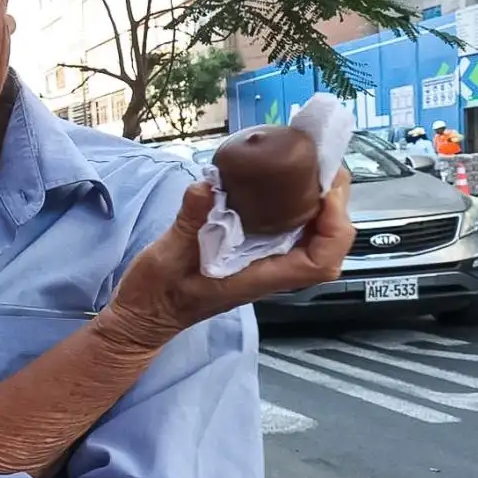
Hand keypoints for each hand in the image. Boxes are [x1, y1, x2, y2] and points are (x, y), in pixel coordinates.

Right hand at [107, 170, 354, 347]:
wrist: (144, 316)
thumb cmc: (156, 297)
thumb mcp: (166, 258)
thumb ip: (188, 224)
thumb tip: (207, 186)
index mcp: (259, 278)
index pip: (320, 261)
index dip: (333, 226)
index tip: (324, 192)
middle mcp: (270, 270)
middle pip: (326, 242)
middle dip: (333, 202)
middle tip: (321, 162)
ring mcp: (264, 261)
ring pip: (313, 235)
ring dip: (320, 201)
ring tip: (310, 166)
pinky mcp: (252, 251)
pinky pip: (290, 229)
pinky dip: (297, 204)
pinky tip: (284, 182)